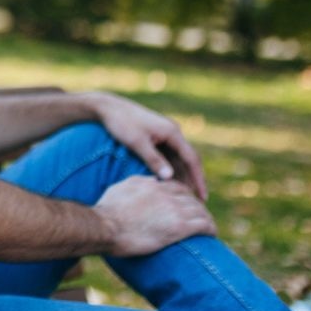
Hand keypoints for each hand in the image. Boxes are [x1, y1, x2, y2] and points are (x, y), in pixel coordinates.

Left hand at [89, 92, 206, 198]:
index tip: (203, 197)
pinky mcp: (156, 138)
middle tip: (198, 202)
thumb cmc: (121, 123)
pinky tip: (169, 184)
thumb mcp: (137, 143)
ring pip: (178, 159)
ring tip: (185, 197)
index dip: (198, 179)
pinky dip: (171, 169)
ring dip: (182, 176)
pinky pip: (168, 156)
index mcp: (172, 132)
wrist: (107, 107)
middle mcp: (173, 132)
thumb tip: (170, 177)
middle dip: (193, 180)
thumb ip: (153, 159)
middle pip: (188, 160)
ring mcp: (165, 135)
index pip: (192, 158)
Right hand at [95, 175, 216, 256]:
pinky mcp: (179, 227)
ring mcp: (174, 209)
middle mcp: (166, 194)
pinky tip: (212, 234)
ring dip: (206, 218)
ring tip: (209, 227)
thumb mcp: (120, 189)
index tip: (186, 204)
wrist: (106, 226)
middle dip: (197, 206)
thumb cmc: (107, 211)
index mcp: (152, 185)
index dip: (184, 195)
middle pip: (190, 197)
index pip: (176, 186)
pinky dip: (211, 228)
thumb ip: (135, 184)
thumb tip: (148, 183)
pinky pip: (204, 225)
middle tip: (200, 217)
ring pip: (200, 210)